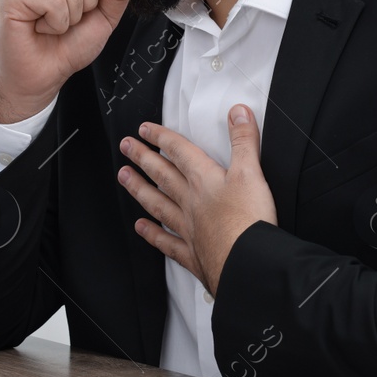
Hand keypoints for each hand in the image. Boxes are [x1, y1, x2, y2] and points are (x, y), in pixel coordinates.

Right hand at [0, 0, 133, 122]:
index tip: (81, 6)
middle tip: (66, 18)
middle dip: (86, 0)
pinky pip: (53, 0)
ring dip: (70, 14)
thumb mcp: (105, 14)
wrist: (42, 75)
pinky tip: (40, 28)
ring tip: (52, 24)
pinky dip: (56, 23)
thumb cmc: (68, 43)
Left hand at [118, 105, 275, 295]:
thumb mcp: (252, 172)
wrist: (247, 263)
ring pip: (158, 204)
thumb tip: (237, 112)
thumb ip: (244, 141)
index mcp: (204, 180)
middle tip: (126, 147)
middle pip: (162, 175)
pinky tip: (141, 228)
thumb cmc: (249, 221)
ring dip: (140, 189)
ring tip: (124, 177)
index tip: (144, 130)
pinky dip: (153, 234)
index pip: (179, 152)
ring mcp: (189, 229)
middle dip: (143, 158)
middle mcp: (191, 202)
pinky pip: (167, 242)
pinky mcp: (193, 254)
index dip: (161, 138)